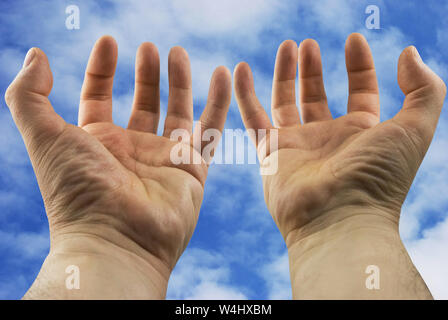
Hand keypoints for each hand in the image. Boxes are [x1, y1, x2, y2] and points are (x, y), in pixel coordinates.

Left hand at [5, 36, 230, 298]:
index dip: (102, 68)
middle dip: (145, 73)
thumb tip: (36, 56)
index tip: (109, 41)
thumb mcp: (45, 135)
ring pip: (178, 111)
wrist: (117, 240)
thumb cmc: (78, 191)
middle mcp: (132, 149)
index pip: (99, 96)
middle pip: (142, 102)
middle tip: (148, 47)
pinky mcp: (193, 167)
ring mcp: (165, 157)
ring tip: (177, 52)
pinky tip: (222, 74)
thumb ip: (30, 95)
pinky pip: (211, 128)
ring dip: (179, 82)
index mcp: (97, 141)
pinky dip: (218, 101)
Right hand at [234, 33, 445, 245]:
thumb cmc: (378, 178)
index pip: (361, 90)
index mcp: (361, 132)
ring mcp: (297, 144)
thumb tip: (408, 53)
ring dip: (286, 74)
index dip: (359, 64)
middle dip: (314, 68)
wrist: (338, 219)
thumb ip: (424, 89)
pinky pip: (253, 118)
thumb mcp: (414, 128)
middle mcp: (328, 137)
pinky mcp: (270, 152)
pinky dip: (245, 94)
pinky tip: (240, 69)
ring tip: (287, 46)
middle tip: (308, 44)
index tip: (354, 39)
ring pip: (285, 102)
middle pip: (318, 95)